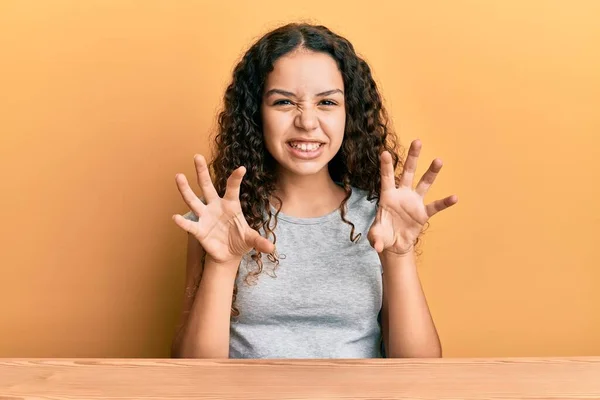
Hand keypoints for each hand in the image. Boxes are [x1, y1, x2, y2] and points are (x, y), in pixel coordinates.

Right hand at [172, 155, 274, 263]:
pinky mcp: (199, 230)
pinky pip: (190, 225)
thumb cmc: (240, 241)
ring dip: (186, 189)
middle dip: (202, 172)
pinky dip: (183, 222)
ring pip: (193, 200)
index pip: (232, 188)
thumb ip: (259, 241)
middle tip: (197, 156)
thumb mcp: (251, 240)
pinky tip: (175, 217)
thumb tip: (272, 248)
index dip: (236, 178)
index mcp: (231, 205)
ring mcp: (205, 217)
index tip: (242, 168)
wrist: (229, 255)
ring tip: (178, 176)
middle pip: (207, 186)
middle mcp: (215, 206)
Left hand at [367, 140, 457, 254]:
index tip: (385, 152)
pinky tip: (453, 198)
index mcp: (387, 196)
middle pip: (407, 172)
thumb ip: (376, 238)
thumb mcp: (377, 236)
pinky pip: (435, 206)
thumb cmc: (383, 234)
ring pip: (424, 183)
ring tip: (438, 160)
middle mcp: (402, 195)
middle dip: (412, 158)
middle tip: (417, 141)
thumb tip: (378, 247)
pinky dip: (444, 203)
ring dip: (431, 173)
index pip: (386, 178)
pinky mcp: (423, 213)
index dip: (386, 166)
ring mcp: (414, 202)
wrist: (394, 244)